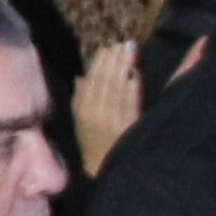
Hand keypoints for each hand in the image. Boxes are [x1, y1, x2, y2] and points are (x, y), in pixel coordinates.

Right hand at [70, 38, 143, 173]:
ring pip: (116, 89)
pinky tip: (135, 75)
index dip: (99, 63)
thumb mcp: (81, 123)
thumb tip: (80, 77)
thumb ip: (80, 98)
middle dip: (113, 60)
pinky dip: (131, 89)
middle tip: (123, 42)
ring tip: (130, 49)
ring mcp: (111, 121)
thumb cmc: (94, 146)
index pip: (91, 81)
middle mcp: (95, 113)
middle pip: (104, 81)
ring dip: (123, 67)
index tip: (107, 47)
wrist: (103, 172)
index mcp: (83, 110)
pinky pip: (128, 105)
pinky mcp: (127, 129)